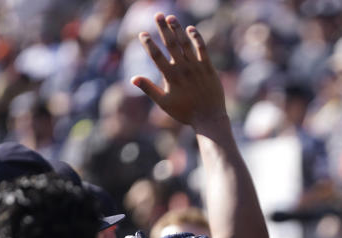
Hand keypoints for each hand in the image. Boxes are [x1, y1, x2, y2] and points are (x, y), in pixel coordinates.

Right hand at [132, 13, 226, 127]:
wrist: (209, 118)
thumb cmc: (185, 112)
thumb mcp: (164, 103)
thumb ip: (149, 89)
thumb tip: (132, 78)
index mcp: (170, 77)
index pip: (156, 55)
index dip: (148, 43)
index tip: (143, 33)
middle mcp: (183, 69)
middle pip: (170, 44)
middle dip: (162, 28)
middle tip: (157, 15)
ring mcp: (196, 67)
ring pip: (185, 43)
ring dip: (177, 29)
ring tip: (171, 17)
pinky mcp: (208, 67)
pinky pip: (202, 49)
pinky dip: (196, 37)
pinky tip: (190, 29)